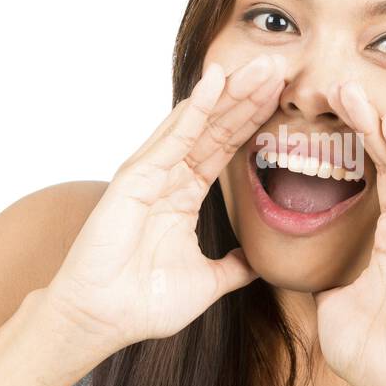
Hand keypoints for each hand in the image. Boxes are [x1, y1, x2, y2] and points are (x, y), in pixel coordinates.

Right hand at [45, 54, 284, 353]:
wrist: (105, 320)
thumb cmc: (143, 303)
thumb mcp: (207, 282)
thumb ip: (233, 268)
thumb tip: (257, 264)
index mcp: (183, 195)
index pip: (225, 147)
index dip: (252, 121)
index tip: (281, 97)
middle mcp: (168, 176)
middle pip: (216, 126)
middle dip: (247, 96)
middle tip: (279, 65)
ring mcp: (151, 173)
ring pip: (198, 123)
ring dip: (230, 93)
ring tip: (260, 65)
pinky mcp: (135, 177)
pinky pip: (172, 138)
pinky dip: (196, 109)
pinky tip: (216, 83)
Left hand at [314, 80, 385, 385]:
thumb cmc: (367, 348)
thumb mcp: (334, 299)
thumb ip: (327, 273)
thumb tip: (304, 267)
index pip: (369, 176)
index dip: (350, 143)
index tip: (325, 114)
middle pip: (384, 160)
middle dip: (362, 122)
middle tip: (339, 87)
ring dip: (379, 127)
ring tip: (356, 94)